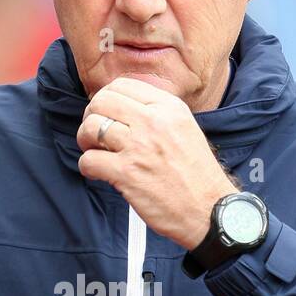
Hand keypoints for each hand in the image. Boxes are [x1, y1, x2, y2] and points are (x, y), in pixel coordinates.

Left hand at [76, 76, 239, 248]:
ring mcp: (138, 147)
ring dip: (85, 141)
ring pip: (90, 127)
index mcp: (169, 108)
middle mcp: (153, 122)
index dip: (107, 98)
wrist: (209, 210)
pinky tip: (98, 172)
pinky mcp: (126, 174)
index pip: (122, 85)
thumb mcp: (186, 129)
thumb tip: (124, 107)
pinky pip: (89, 160)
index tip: (107, 113)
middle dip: (91, 116)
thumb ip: (158, 113)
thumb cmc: (197, 176)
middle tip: (96, 133)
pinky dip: (87, 167)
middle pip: (101, 101)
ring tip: (95, 152)